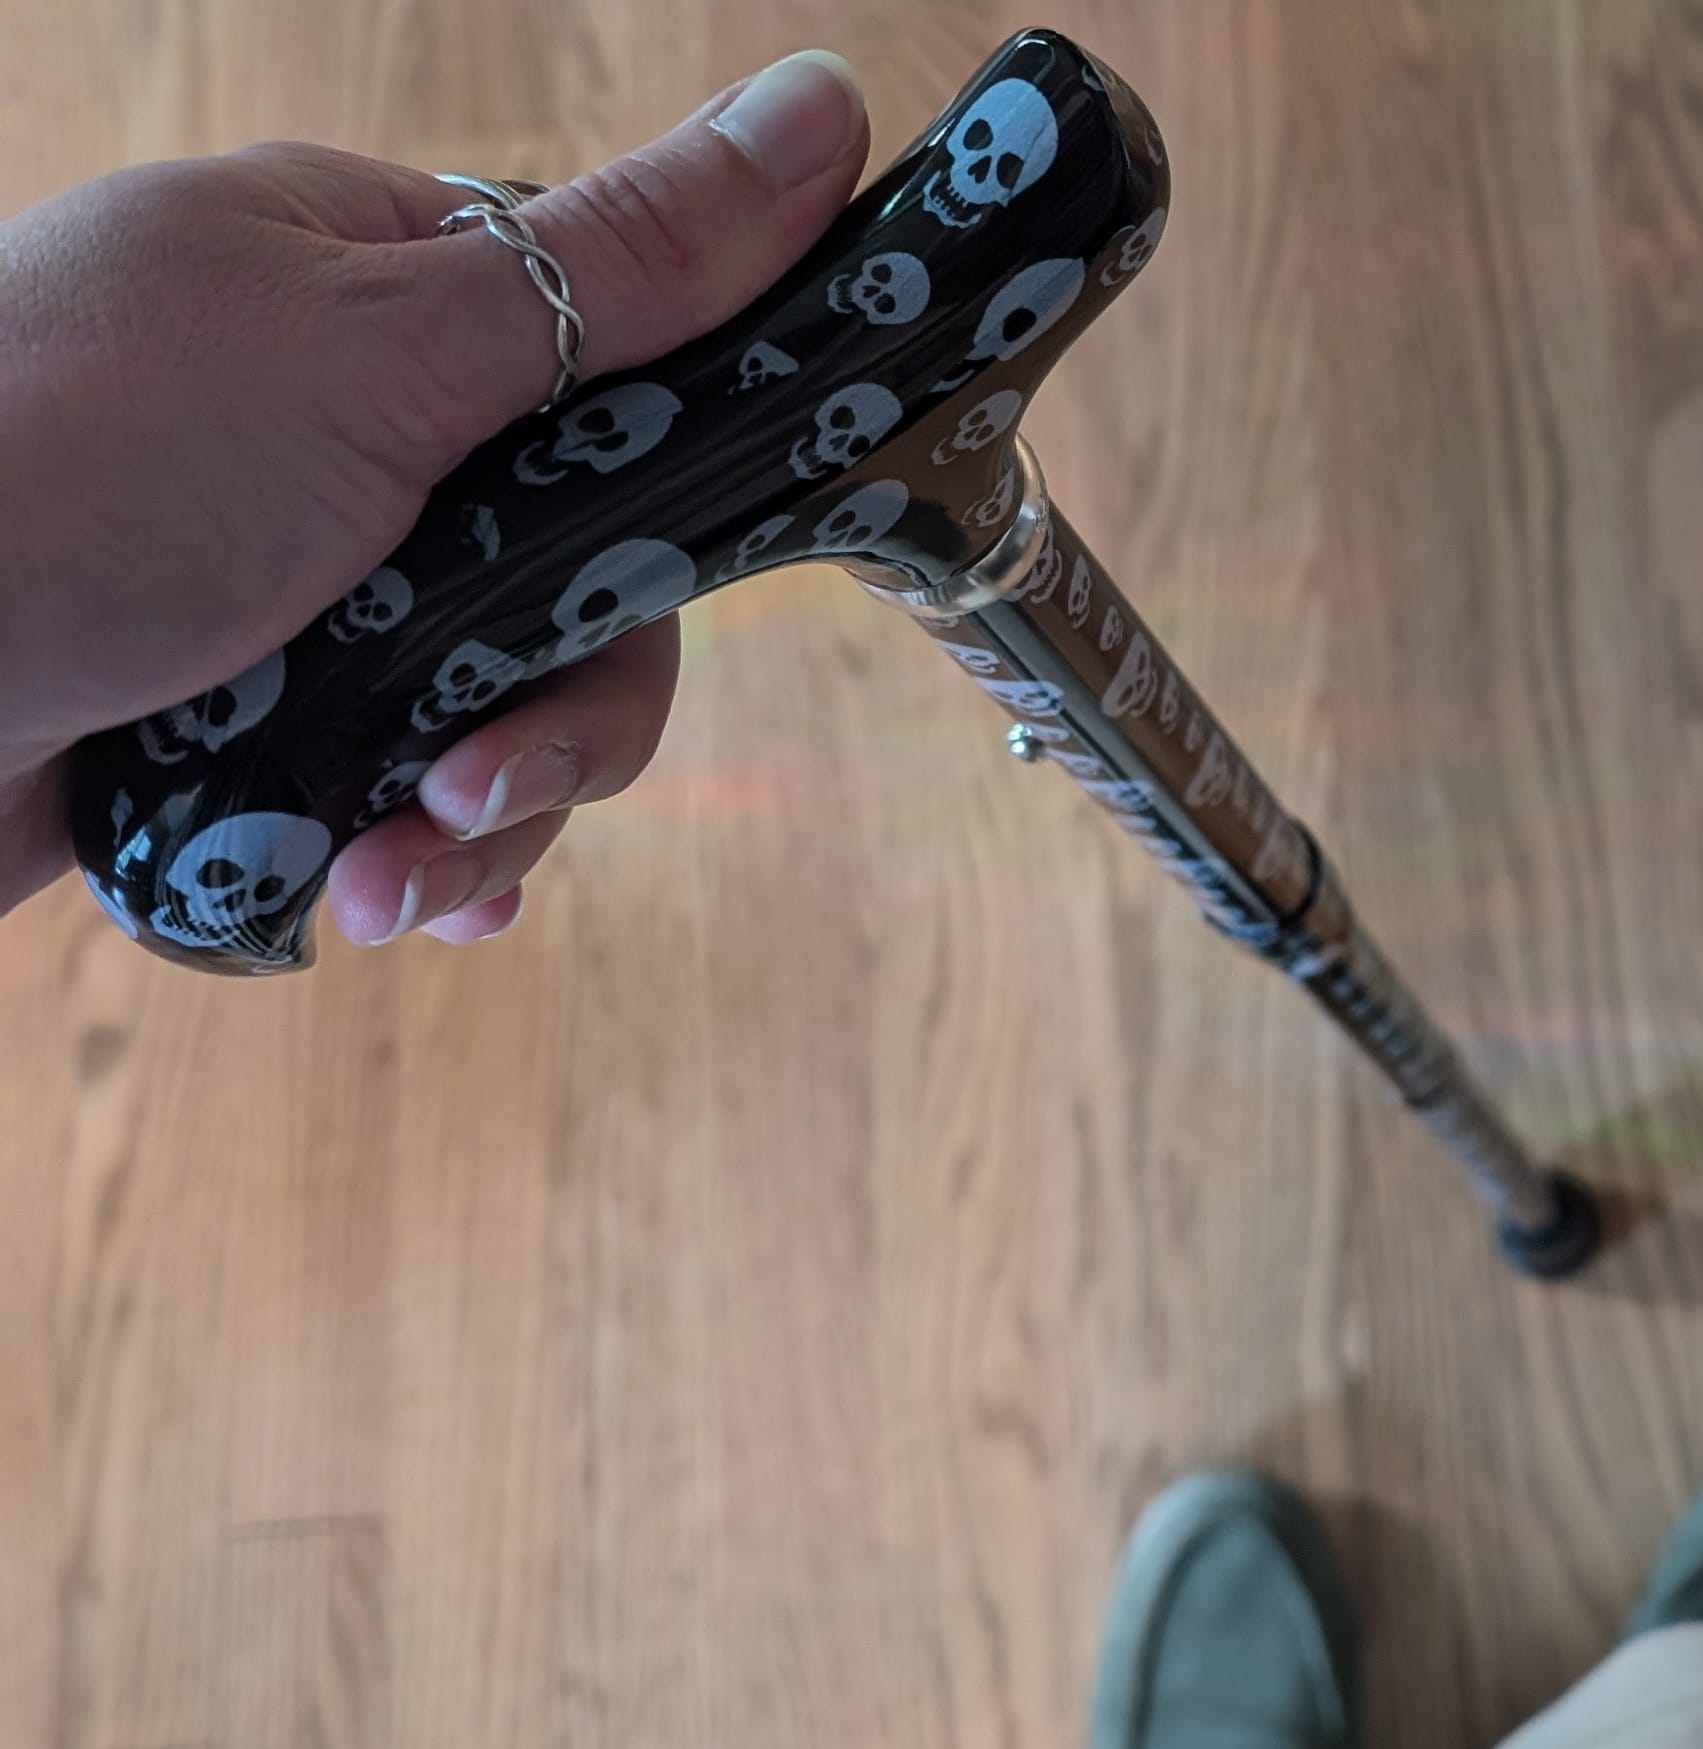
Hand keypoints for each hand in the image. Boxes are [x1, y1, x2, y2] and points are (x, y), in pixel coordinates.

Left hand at [0, 49, 869, 942]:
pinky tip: (361, 894)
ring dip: (479, 817)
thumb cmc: (65, 469)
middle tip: (482, 781)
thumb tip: (829, 103)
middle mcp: (347, 426)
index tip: (661, 573)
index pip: (627, 366)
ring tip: (388, 874)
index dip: (676, 488)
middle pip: (590, 576)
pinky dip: (405, 858)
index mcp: (370, 284)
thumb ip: (623, 265)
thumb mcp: (376, 348)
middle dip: (560, 715)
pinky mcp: (261, 722)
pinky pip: (413, 798)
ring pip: (512, 708)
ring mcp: (303, 583)